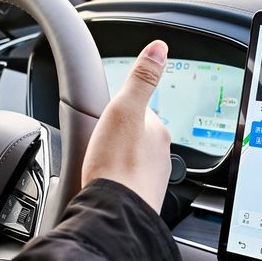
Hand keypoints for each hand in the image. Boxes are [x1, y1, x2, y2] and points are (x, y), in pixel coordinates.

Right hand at [81, 40, 170, 212]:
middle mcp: (161, 155)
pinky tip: (105, 183)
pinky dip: (117, 180)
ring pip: (132, 161)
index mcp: (158, 132)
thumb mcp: (124, 108)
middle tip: (100, 144)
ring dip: (117, 160)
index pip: (140, 111)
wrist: (115, 212)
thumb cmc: (117, 163)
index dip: (120, 112)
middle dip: (119, 138)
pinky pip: (127, 182)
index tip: (107, 118)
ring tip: (100, 165)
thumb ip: (142, 78)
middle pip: (136, 137)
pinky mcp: (140, 198)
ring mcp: (152, 179)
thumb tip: (159, 48)